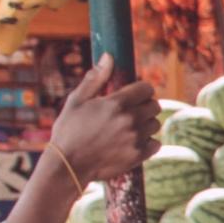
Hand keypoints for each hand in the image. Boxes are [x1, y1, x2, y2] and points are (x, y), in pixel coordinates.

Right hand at [46, 54, 160, 183]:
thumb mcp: (77, 101)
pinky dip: (148, 143)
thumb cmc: (68, 130)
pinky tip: (132, 142)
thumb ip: (96, 79)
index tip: (132, 96)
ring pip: (155, 124)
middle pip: (154, 105)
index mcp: (116, 103)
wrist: (67, 166)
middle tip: (129, 112)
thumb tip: (109, 56)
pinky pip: (156, 144)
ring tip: (127, 128)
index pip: (147, 88)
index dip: (141, 91)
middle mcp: (130, 120)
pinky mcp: (139, 156)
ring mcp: (136, 139)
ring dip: (146, 124)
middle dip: (144, 106)